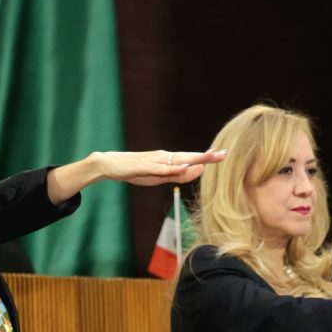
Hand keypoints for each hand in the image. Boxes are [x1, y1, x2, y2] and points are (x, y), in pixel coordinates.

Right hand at [46, 149, 226, 201]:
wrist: (108, 165)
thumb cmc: (133, 170)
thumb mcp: (156, 176)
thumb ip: (174, 175)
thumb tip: (192, 172)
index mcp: (167, 160)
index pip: (190, 158)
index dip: (206, 157)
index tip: (222, 155)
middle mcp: (163, 157)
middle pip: (188, 157)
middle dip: (206, 157)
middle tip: (223, 154)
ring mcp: (154, 161)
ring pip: (177, 160)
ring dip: (193, 159)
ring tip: (209, 159)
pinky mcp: (144, 166)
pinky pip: (161, 168)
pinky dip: (174, 168)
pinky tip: (184, 167)